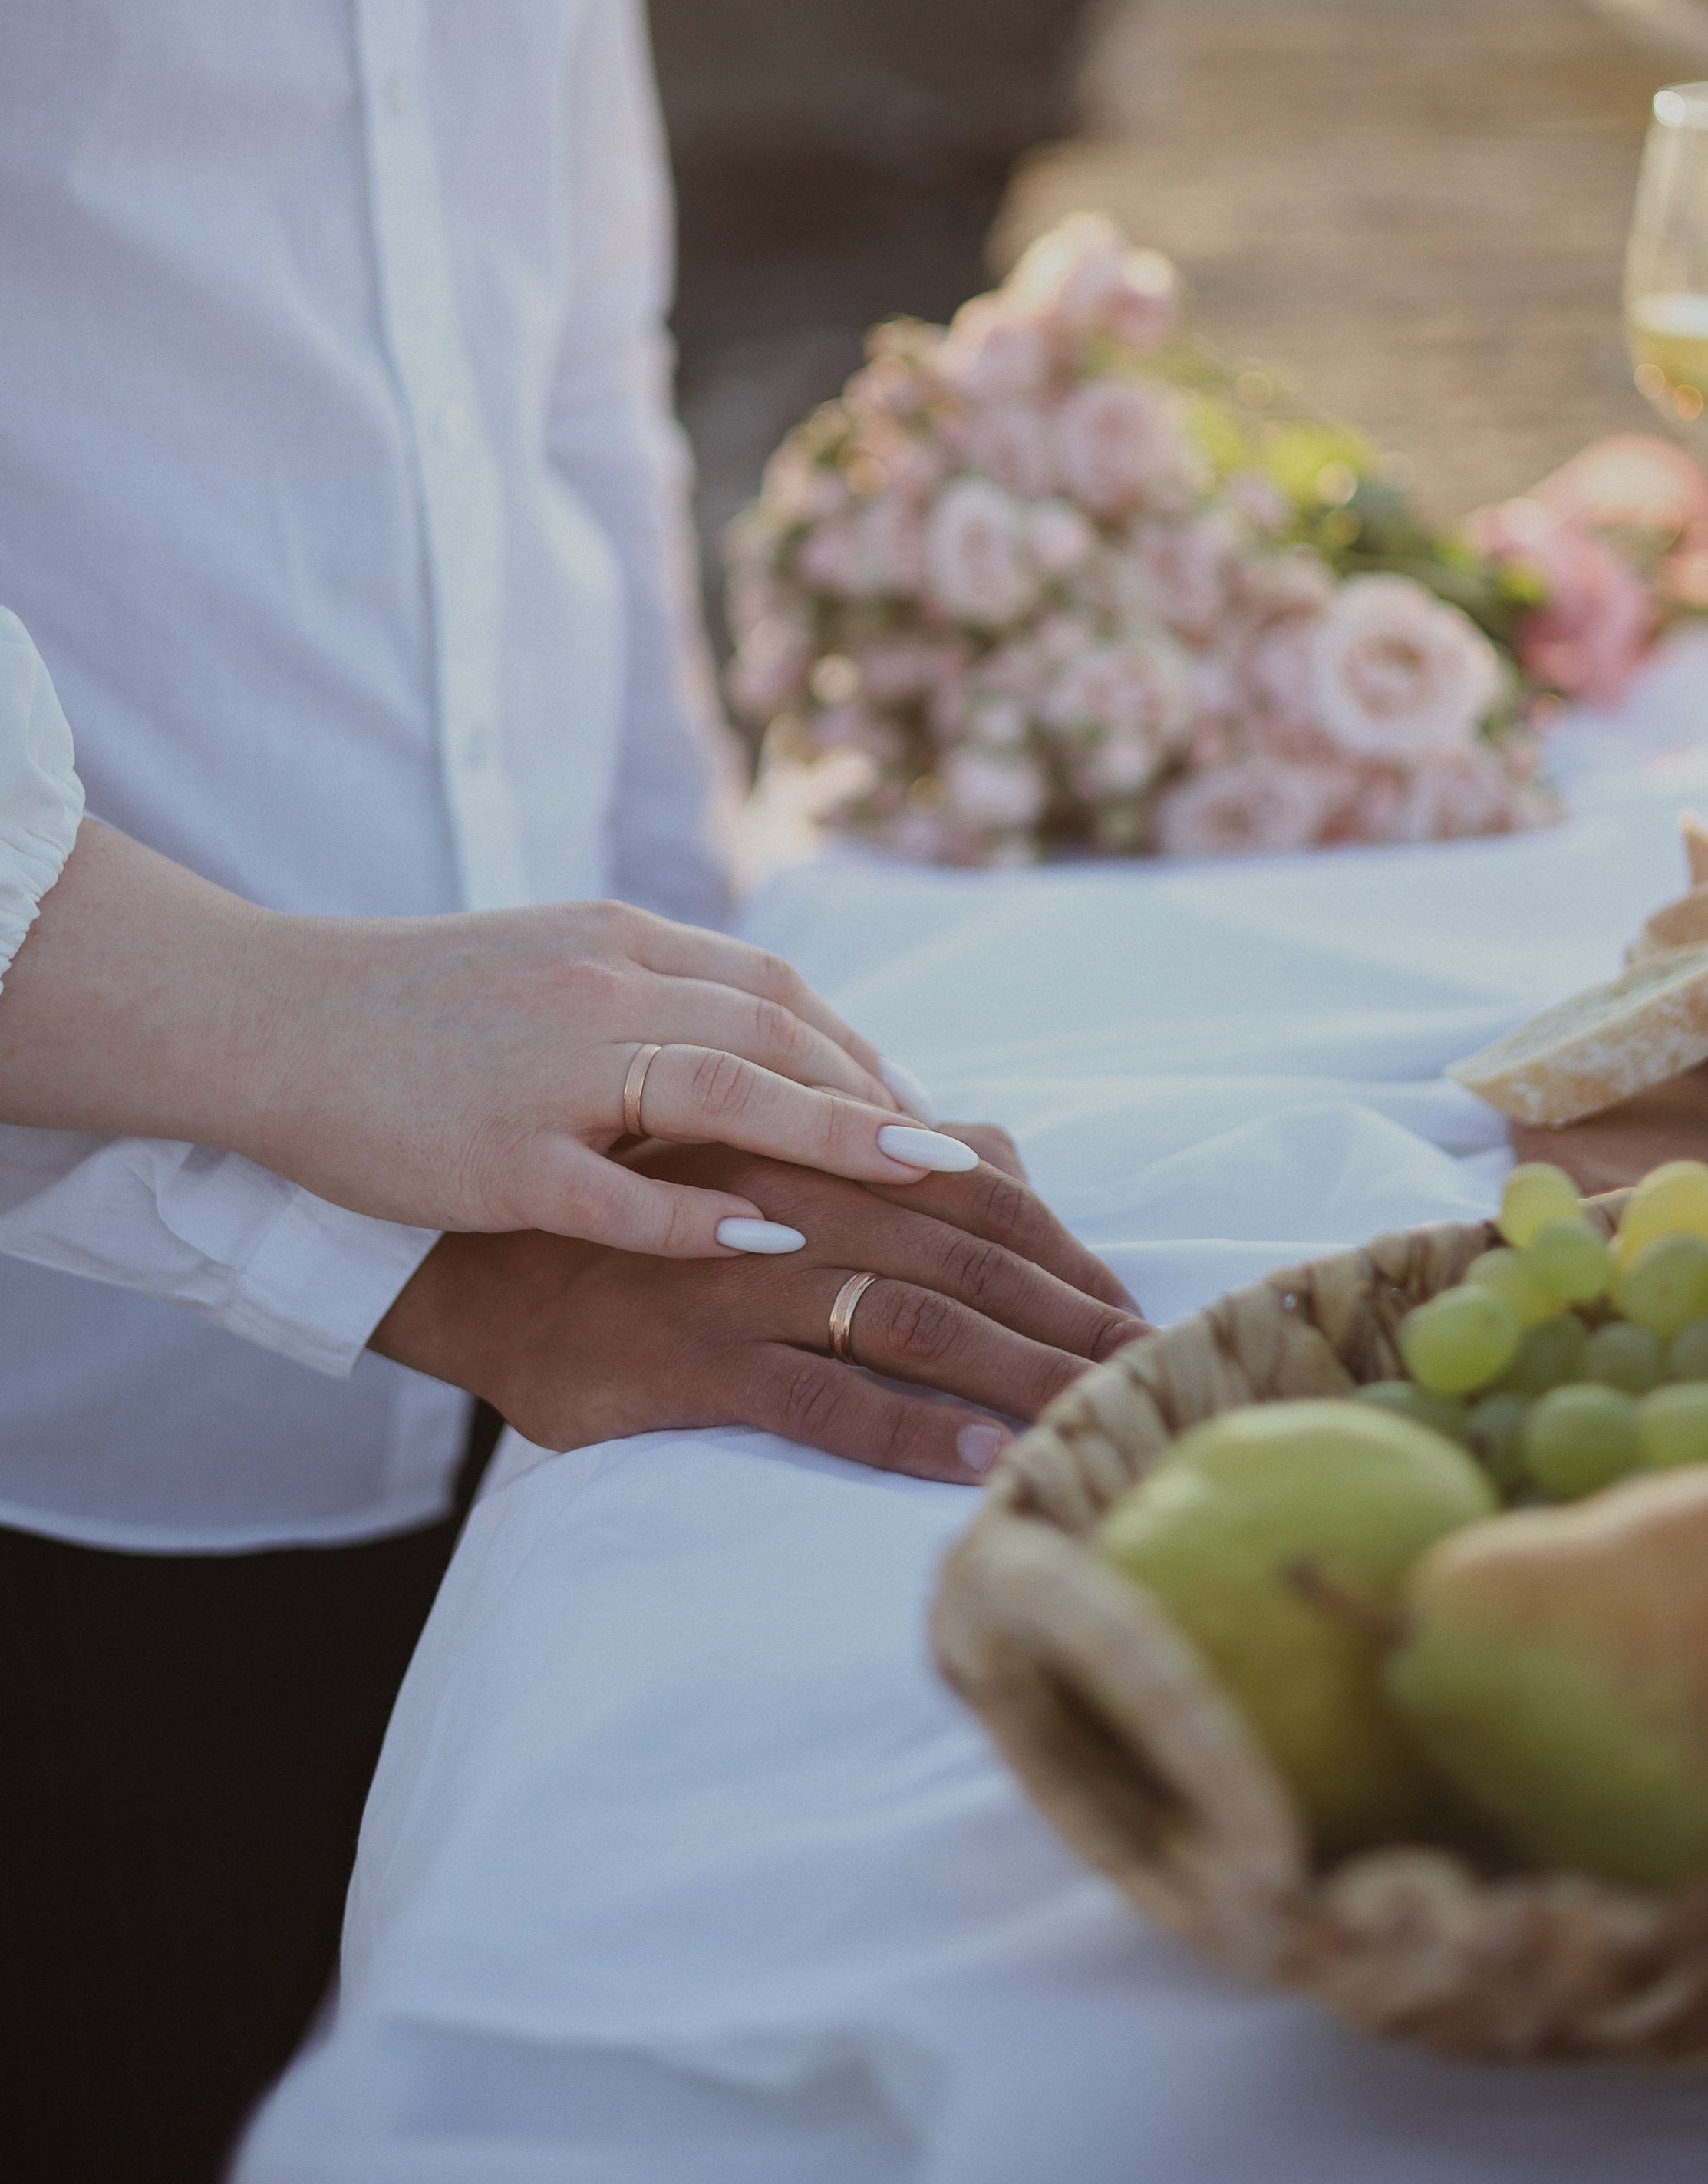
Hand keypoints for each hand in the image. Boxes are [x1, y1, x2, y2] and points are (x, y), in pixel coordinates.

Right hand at [0, 823, 975, 1260]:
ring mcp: (550, 1070)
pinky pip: (617, 1187)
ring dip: (835, 1133)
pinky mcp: (498, 1152)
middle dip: (880, 1093)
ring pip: (723, 1089)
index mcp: (616, 943)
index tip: (920, 1112)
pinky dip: (700, 1211)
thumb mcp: (550, 969)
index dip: (859, 1051)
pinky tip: (770, 1240)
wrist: (270, 1016)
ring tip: (921, 1180)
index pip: (775, 990)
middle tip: (960, 1161)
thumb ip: (648, 994)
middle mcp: (600, 990)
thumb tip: (755, 1037)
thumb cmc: (411, 1006)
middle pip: (777, 1029)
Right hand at [372, 1149, 1147, 1483]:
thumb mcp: (750, 1148)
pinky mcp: (688, 1363)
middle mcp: (790, 1200)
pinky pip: (823, 1402)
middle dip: (1073, 1323)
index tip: (1140, 1313)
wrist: (470, 1255)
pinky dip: (915, 1434)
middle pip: (969, 1260)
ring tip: (1099, 1427)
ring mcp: (738, 1280)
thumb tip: (998, 1157)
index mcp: (815, 1144)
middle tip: (1156, 1380)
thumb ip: (871, 1151)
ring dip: (1021, 1379)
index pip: (978, 1192)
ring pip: (913, 1325)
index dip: (1068, 1254)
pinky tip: (986, 1465)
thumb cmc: (636, 1208)